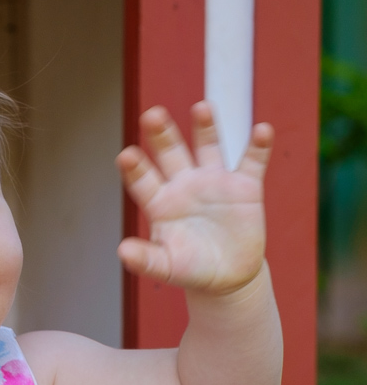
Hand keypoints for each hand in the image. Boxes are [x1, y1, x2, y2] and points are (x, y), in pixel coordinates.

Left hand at [116, 103, 272, 294]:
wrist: (228, 276)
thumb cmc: (191, 269)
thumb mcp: (168, 267)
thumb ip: (146, 259)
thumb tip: (122, 251)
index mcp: (160, 202)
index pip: (143, 180)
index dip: (135, 168)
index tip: (126, 156)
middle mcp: (184, 184)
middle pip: (170, 153)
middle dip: (161, 134)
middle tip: (151, 116)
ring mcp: (214, 182)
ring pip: (208, 147)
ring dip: (205, 127)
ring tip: (201, 108)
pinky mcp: (245, 186)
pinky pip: (252, 161)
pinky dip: (258, 146)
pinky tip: (262, 130)